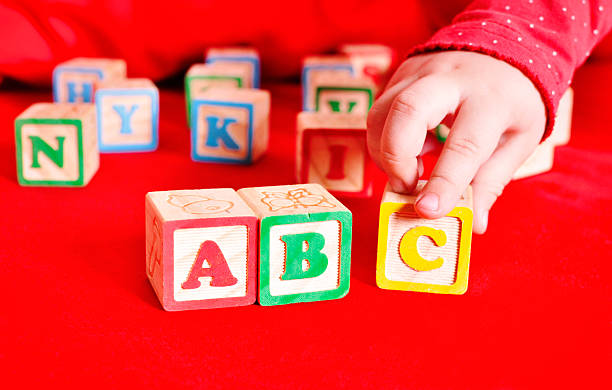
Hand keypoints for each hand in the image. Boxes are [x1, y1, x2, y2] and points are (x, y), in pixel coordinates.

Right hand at [367, 51, 545, 233]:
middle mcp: (452, 80)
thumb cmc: (512, 100)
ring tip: (409, 173)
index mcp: (491, 99)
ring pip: (381, 113)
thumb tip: (472, 223)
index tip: (427, 211)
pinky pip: (378, 111)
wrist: (504, 44)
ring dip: (385, 153)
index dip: (443, 182)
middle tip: (406, 187)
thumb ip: (491, 182)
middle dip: (396, 157)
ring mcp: (420, 72)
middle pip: (408, 111)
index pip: (464, 145)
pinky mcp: (400, 74)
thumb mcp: (518, 140)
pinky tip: (409, 151)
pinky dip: (384, 140)